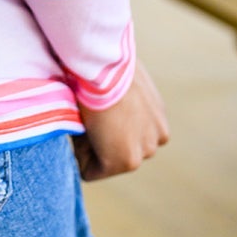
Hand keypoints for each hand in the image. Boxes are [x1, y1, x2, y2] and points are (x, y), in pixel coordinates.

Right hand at [74, 60, 169, 180]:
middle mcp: (157, 139)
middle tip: (89, 114)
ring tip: (86, 119)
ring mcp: (144, 152)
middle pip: (117, 150)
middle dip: (98, 139)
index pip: (125, 136)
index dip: (102, 126)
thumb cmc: (106, 65)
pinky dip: (79, 156)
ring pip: (105, 161)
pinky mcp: (127, 161)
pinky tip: (81, 130)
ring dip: (90, 146)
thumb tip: (97, 111)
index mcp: (157, 120)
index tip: (94, 108)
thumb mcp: (121, 82)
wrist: (105, 66)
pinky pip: (90, 171)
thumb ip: (121, 102)